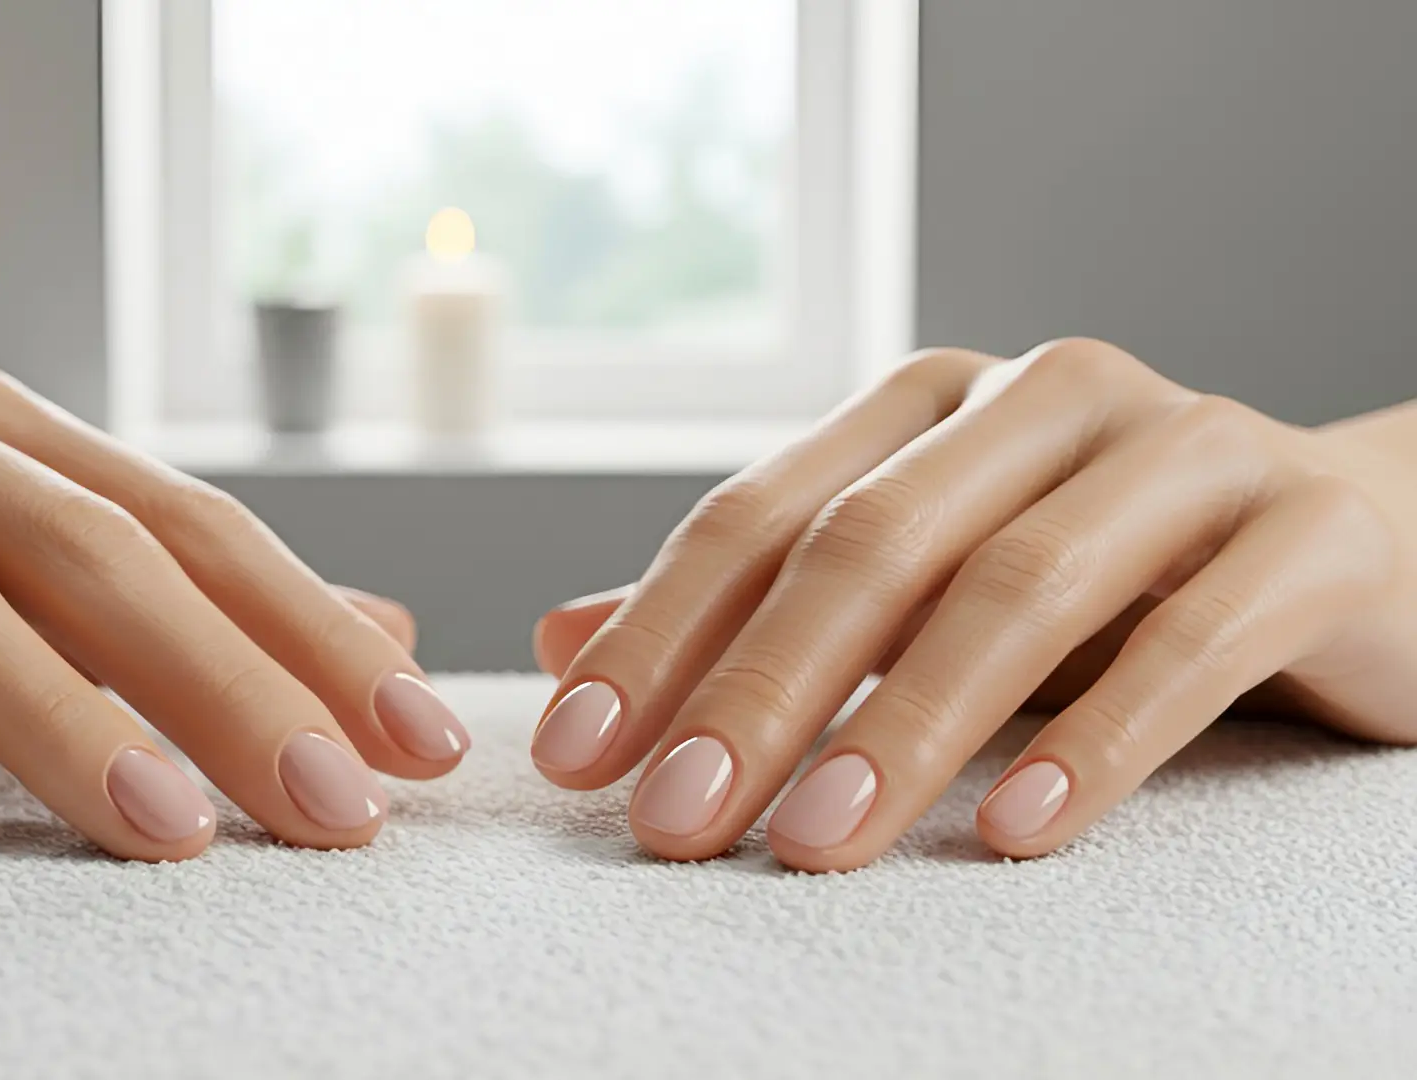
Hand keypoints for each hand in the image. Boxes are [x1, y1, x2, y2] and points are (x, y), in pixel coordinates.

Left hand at [527, 339, 1416, 869]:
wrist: (1345, 545)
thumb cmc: (1101, 574)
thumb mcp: (917, 587)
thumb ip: (753, 612)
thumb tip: (557, 642)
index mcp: (931, 401)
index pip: (760, 515)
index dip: (657, 635)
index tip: (576, 754)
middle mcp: (1046, 396)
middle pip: (871, 545)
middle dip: (755, 693)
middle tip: (673, 825)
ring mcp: (1185, 448)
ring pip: (1015, 589)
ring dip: (902, 729)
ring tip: (812, 842)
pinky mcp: (1308, 530)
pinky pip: (1189, 643)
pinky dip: (1095, 745)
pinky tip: (1017, 835)